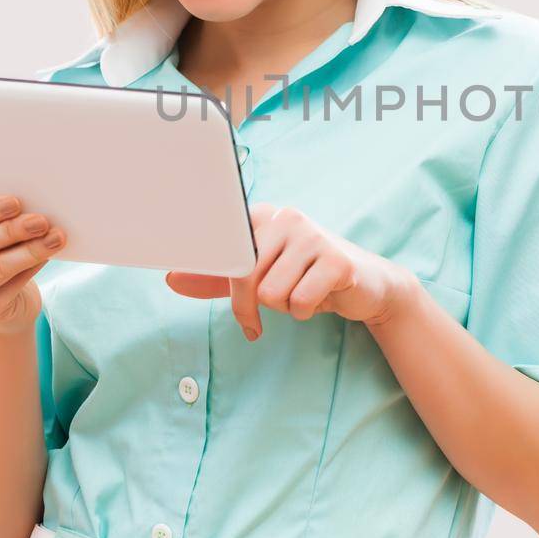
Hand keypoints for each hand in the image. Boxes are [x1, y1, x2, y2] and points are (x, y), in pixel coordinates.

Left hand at [165, 202, 416, 339]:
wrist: (366, 285)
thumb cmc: (306, 276)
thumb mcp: (260, 274)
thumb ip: (218, 278)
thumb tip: (172, 278)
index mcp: (262, 215)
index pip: (224, 251)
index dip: (217, 279)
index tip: (218, 297)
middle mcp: (286, 217)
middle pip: (244, 276)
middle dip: (248, 307)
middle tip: (256, 322)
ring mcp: (313, 236)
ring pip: (271, 294)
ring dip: (284, 307)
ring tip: (301, 294)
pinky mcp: (337, 260)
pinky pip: (300, 302)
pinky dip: (305, 311)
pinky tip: (320, 298)